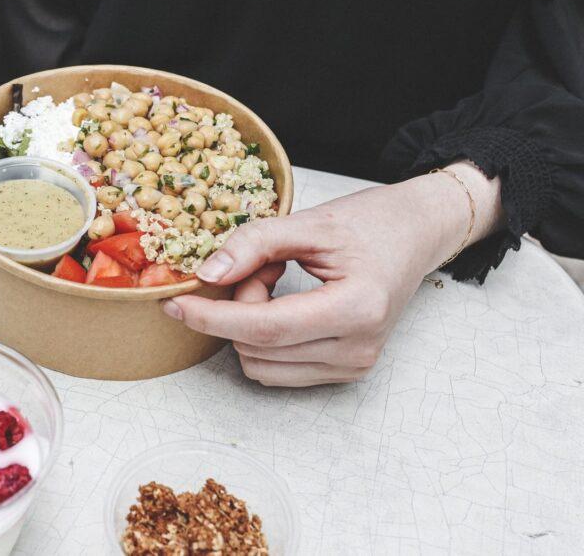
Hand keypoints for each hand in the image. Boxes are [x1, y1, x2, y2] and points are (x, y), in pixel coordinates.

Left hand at [162, 162, 503, 386]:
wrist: (416, 233)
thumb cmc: (372, 223)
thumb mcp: (309, 222)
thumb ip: (254, 244)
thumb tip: (207, 274)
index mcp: (356, 308)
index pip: (265, 328)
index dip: (212, 318)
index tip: (176, 303)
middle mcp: (358, 348)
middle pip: (258, 347)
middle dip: (239, 306)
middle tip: (262, 265)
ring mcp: (354, 366)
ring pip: (261, 364)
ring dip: (250, 324)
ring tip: (277, 282)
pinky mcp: (345, 371)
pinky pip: (276, 369)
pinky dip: (264, 339)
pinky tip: (284, 304)